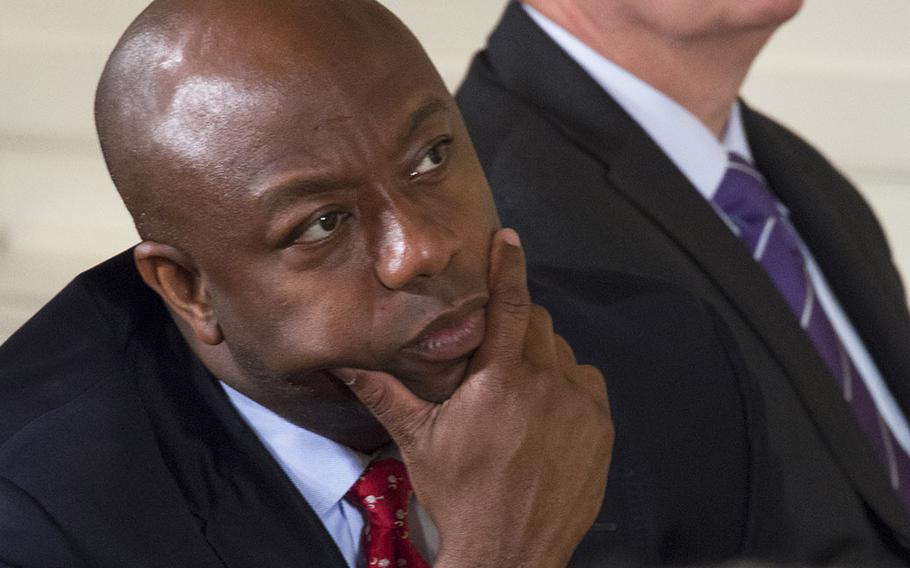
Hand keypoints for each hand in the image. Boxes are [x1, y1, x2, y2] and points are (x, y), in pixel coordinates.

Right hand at [332, 228, 612, 567]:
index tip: (507, 239)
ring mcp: (581, 408)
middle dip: (519, 325)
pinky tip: (549, 412)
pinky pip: (590, 386)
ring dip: (544, 358)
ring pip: (566, 355)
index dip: (508, 265)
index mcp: (500, 379)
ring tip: (520, 391)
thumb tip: (343, 364)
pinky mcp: (602, 431)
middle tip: (497, 351)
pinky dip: (570, 386)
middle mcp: (547, 385)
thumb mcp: (417, 441)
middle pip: (540, 324)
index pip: (510, 303)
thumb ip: (384, 393)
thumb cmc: (459, 495)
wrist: (509, 553)